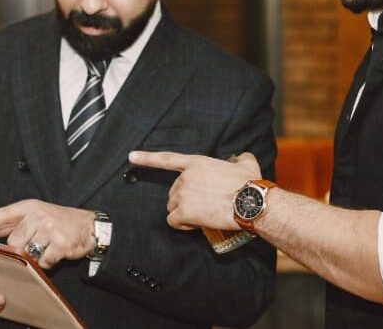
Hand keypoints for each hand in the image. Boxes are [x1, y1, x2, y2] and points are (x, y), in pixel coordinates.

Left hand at [0, 199, 96, 268]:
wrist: (90, 226)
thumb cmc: (60, 221)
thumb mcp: (37, 214)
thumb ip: (13, 222)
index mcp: (31, 207)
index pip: (5, 213)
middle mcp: (39, 216)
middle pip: (14, 242)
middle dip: (20, 249)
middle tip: (35, 244)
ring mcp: (50, 230)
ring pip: (27, 253)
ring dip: (35, 257)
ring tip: (47, 248)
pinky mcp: (60, 244)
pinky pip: (44, 262)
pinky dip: (48, 262)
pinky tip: (56, 253)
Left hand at [128, 151, 260, 230]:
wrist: (251, 202)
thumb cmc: (251, 184)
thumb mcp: (246, 163)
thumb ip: (238, 158)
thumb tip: (239, 158)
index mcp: (197, 163)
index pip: (167, 159)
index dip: (147, 158)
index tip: (131, 156)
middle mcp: (186, 177)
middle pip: (173, 192)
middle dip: (185, 201)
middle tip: (204, 206)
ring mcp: (184, 194)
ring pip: (173, 208)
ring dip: (185, 214)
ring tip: (204, 215)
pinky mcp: (185, 211)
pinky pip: (174, 222)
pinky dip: (183, 226)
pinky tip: (196, 225)